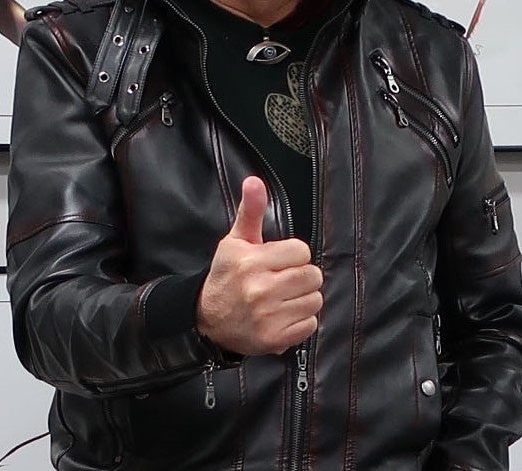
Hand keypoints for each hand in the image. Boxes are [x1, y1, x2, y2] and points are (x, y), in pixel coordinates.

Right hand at [196, 176, 322, 355]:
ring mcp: (268, 317)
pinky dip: (301, 320)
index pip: (301, 251)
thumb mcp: (235, 241)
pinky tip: (283, 314)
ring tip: (284, 297)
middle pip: (312, 276)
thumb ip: (251, 210)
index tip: (280, 260)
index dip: (294, 254)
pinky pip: (310, 324)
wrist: (207, 320)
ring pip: (314, 300)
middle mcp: (260, 289)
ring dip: (303, 298)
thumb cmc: (227, 275)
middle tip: (285, 279)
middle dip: (302, 275)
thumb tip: (254, 181)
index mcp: (252, 262)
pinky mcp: (274, 339)